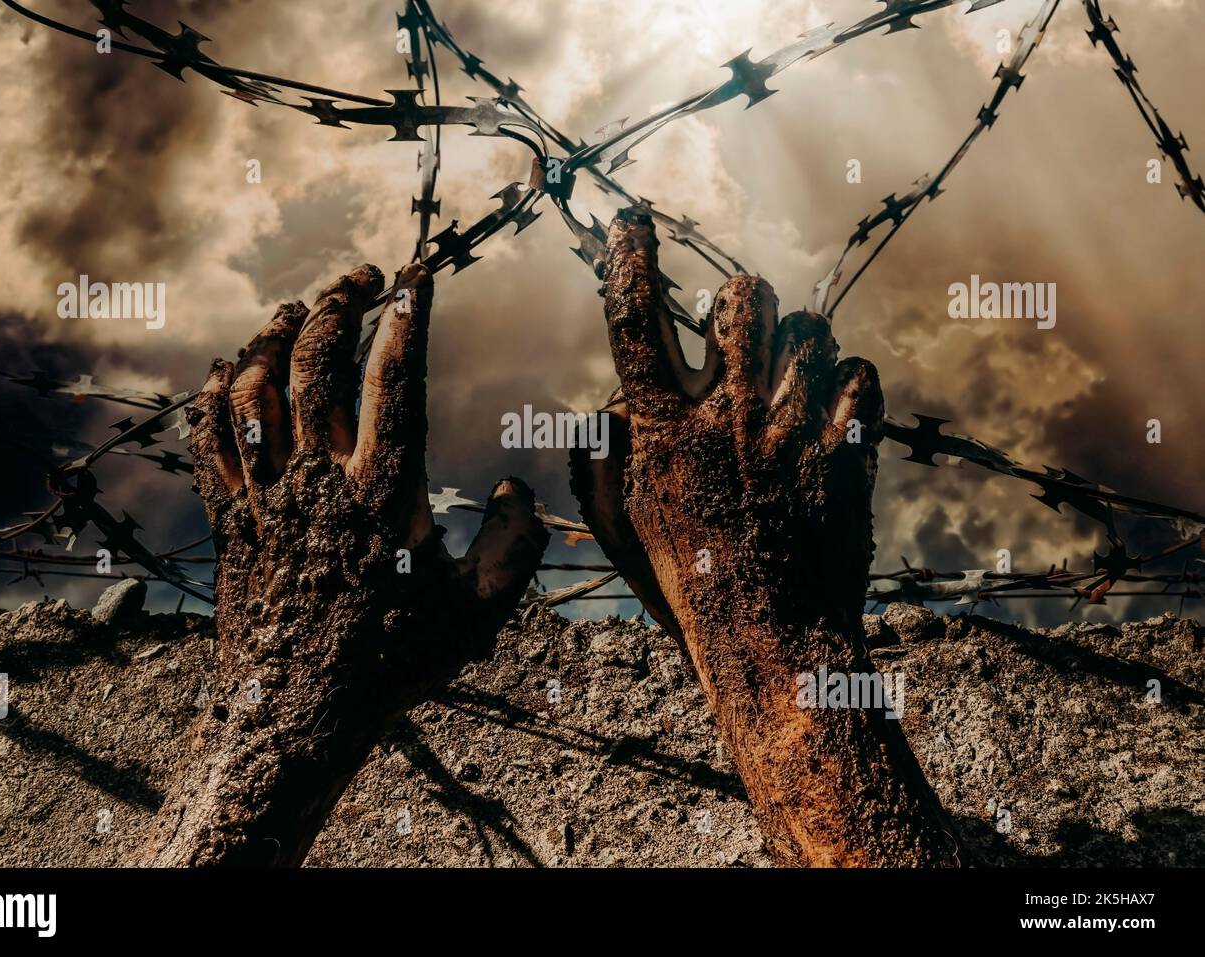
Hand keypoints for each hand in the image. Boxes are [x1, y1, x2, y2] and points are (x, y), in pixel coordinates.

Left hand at [142, 263, 547, 865]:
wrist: (296, 715)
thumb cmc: (393, 663)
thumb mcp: (477, 613)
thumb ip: (513, 546)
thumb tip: (518, 486)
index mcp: (384, 490)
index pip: (396, 377)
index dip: (408, 314)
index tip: (419, 273)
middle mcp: (318, 479)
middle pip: (316, 362)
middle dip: (339, 303)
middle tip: (362, 275)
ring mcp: (265, 495)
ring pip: (256, 387)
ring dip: (275, 334)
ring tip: (298, 307)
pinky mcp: (229, 517)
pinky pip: (209, 437)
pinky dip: (215, 391)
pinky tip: (229, 367)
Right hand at [571, 209, 954, 865]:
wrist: (774, 637)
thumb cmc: (684, 585)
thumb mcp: (621, 529)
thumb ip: (601, 461)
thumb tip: (608, 404)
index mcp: (663, 432)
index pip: (634, 320)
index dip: (628, 259)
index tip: (631, 223)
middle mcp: (726, 417)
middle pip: (740, 297)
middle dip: (738, 301)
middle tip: (736, 332)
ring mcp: (793, 429)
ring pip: (807, 328)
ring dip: (792, 345)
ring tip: (782, 389)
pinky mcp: (845, 448)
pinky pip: (856, 375)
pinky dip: (842, 387)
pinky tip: (823, 423)